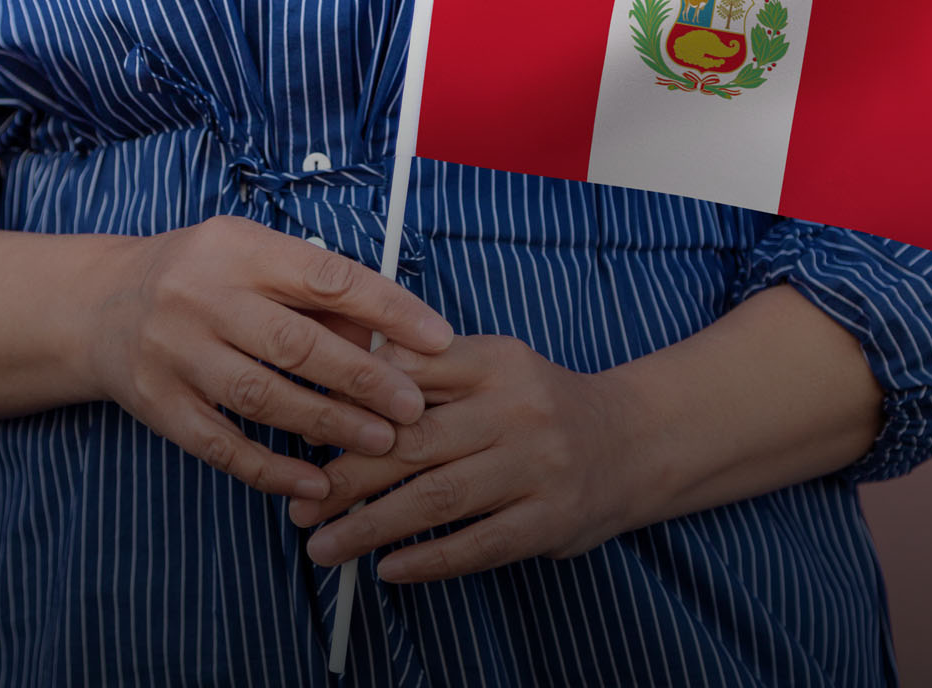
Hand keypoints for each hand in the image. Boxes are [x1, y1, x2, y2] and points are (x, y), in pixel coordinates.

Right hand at [71, 216, 453, 499]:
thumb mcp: (253, 257)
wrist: (99, 304)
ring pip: (261, 397)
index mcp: (238, 249)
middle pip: (294, 343)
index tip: (438, 338)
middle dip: (363, 378)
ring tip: (383, 442)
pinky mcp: (157, 403)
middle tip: (414, 406)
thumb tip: (391, 336)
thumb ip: (316, 292)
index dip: (387, 309)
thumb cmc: (202, 278)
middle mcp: (202, 297)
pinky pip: (220, 444)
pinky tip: (315, 480)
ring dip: (328, 424)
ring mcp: (174, 352)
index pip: (326, 276)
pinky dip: (271, 467)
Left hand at [286, 335, 646, 583]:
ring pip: (439, 498)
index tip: (302, 432)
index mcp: (495, 361)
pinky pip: (478, 545)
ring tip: (323, 546)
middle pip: (414, 442)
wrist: (631, 441)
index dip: (350, 405)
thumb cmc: (538, 404)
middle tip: (301, 504)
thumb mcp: (492, 366)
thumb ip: (426, 368)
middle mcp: (517, 409)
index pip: (409, 376)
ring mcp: (537, 466)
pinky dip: (429, 560)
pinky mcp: (550, 519)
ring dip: (372, 527)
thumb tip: (336, 376)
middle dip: (347, 477)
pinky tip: (388, 569)